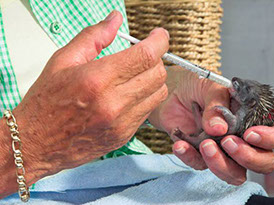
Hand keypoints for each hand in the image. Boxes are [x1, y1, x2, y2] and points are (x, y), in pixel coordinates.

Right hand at [1, 11, 168, 195]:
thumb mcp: (63, 60)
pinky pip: (148, 111)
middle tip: (143, 54)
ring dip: (153, 79)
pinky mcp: (124, 135)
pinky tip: (129, 93)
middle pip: (158, 74)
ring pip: (158, 93)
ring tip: (137, 74)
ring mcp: (121, 123)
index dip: (159, 41)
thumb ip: (93, 36)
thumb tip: (115, 19)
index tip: (158, 36)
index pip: (146, 55)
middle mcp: (113, 103)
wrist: (36, 143)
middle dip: (156, 58)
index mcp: (97, 79)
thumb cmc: (46, 102)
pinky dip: (145, 97)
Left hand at [149, 66, 273, 184]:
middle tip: (228, 142)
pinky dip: (190, 157)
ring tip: (205, 144)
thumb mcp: (209, 86)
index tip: (250, 133)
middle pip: (263, 161)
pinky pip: (201, 166)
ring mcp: (223, 149)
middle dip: (248, 157)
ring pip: (235, 173)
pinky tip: (180, 144)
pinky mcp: (202, 155)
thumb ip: (217, 104)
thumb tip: (220, 128)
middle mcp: (242, 136)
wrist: (170, 93)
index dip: (272, 139)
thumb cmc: (195, 86)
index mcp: (254, 116)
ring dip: (221, 164)